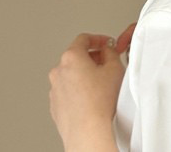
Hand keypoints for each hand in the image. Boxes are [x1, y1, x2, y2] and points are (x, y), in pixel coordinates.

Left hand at [48, 24, 133, 148]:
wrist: (89, 131)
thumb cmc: (101, 101)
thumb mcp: (115, 67)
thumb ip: (110, 52)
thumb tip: (107, 50)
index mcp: (71, 57)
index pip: (84, 39)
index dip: (98, 39)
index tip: (106, 43)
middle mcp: (58, 71)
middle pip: (76, 56)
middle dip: (93, 57)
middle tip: (107, 63)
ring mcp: (55, 90)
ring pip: (72, 74)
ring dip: (85, 74)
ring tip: (102, 84)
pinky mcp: (56, 105)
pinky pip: (68, 90)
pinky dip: (79, 89)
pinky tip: (93, 97)